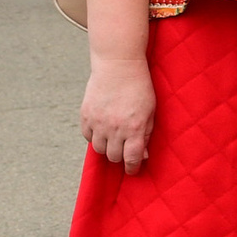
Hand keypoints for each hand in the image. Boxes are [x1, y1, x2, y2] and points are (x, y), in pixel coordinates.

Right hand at [81, 58, 157, 174]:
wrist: (118, 66)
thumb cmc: (140, 88)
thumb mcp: (150, 112)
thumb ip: (146, 134)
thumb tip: (142, 156)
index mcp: (135, 128)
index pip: (131, 159)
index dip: (132, 168)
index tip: (132, 170)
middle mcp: (115, 128)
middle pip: (113, 157)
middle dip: (120, 157)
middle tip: (123, 151)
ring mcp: (98, 122)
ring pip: (99, 149)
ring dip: (107, 148)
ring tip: (113, 139)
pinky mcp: (86, 115)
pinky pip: (87, 136)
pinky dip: (94, 137)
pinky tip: (102, 129)